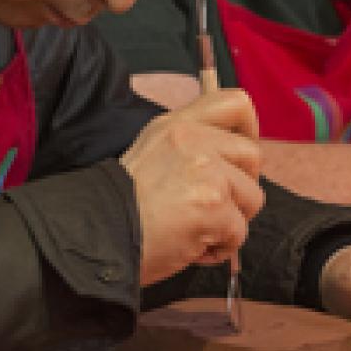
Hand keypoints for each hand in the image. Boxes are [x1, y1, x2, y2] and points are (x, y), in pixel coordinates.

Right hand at [119, 89, 263, 284]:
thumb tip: (231, 156)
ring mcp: (206, 172)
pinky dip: (221, 247)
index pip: (236, 103)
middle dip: (242, 188)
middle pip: (252, 156)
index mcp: (177, 125)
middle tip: (215, 206)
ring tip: (199, 230)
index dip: (249, 130)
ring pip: (252, 197)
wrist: (98, 236)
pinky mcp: (214, 206)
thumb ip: (190, 144)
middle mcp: (193, 140)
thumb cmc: (123, 205)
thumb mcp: (152, 151)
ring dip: (232, 221)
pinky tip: (194, 248)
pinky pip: (240, 231)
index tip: (240, 157)